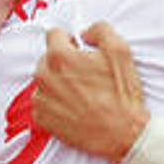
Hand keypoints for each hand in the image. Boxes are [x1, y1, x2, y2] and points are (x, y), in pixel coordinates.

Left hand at [32, 22, 148, 163]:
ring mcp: (41, 99)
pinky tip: (75, 108)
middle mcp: (44, 76)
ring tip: (82, 94)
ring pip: (45, 80)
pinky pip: (44, 102)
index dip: (70, 40)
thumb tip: (84, 32)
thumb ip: (100, 30)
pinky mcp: (41, 118)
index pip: (54, 34)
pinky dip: (56, 103)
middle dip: (64, 62)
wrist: (122, 134)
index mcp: (59, 57)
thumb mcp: (120, 51)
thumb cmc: (121, 94)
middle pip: (47, 58)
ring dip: (59, 82)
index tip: (81, 51)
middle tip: (86, 76)